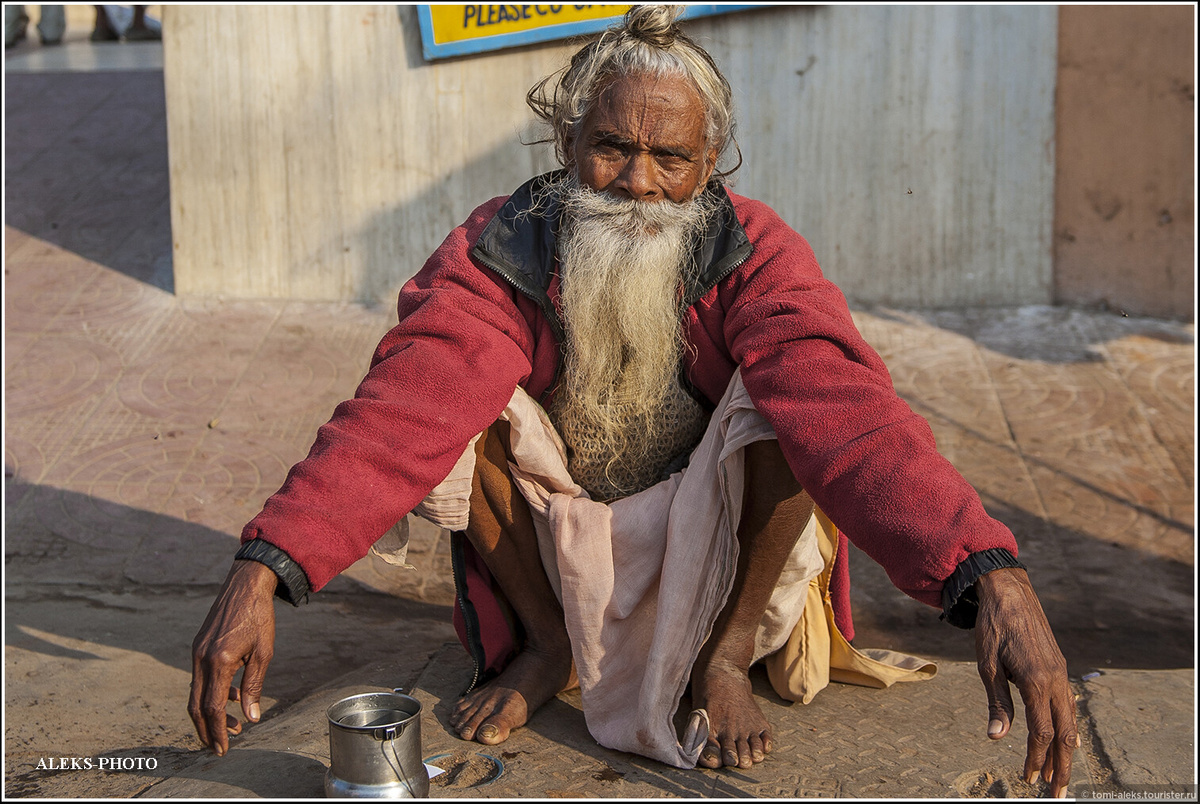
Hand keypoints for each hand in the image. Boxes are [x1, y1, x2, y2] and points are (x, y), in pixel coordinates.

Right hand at [188, 559, 277, 755]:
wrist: (246, 584)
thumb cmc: (259, 616)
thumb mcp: (264, 653)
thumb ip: (254, 686)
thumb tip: (251, 717)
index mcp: (218, 661)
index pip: (212, 707)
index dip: (217, 731)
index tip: (223, 748)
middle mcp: (201, 658)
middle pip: (196, 706)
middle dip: (207, 730)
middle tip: (220, 747)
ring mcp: (196, 652)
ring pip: (195, 693)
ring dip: (210, 713)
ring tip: (233, 724)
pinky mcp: (198, 646)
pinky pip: (200, 678)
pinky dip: (211, 693)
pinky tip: (232, 696)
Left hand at [974, 567, 1077, 797]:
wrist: (1009, 592)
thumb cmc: (993, 627)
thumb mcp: (987, 665)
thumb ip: (997, 703)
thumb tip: (997, 738)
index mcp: (1036, 681)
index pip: (1042, 733)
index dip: (1036, 759)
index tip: (1029, 779)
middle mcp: (1055, 680)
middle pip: (1064, 734)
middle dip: (1061, 766)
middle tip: (1056, 793)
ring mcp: (1060, 673)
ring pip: (1071, 720)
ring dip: (1067, 750)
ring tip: (1062, 773)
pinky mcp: (1058, 666)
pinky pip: (1068, 704)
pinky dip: (1068, 726)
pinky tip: (1065, 737)